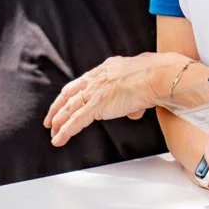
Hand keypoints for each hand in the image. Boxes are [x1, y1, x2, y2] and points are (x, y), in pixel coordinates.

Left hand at [45, 52, 182, 145]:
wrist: (157, 76)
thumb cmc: (157, 76)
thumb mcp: (141, 84)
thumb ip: (134, 98)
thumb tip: (134, 111)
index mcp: (107, 68)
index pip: (83, 82)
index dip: (72, 93)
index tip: (66, 101)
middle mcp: (97, 78)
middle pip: (69, 93)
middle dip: (57, 108)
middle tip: (50, 120)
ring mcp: (95, 91)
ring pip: (69, 108)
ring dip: (58, 122)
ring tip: (52, 133)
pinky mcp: (97, 105)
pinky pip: (75, 121)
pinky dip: (65, 131)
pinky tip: (58, 140)